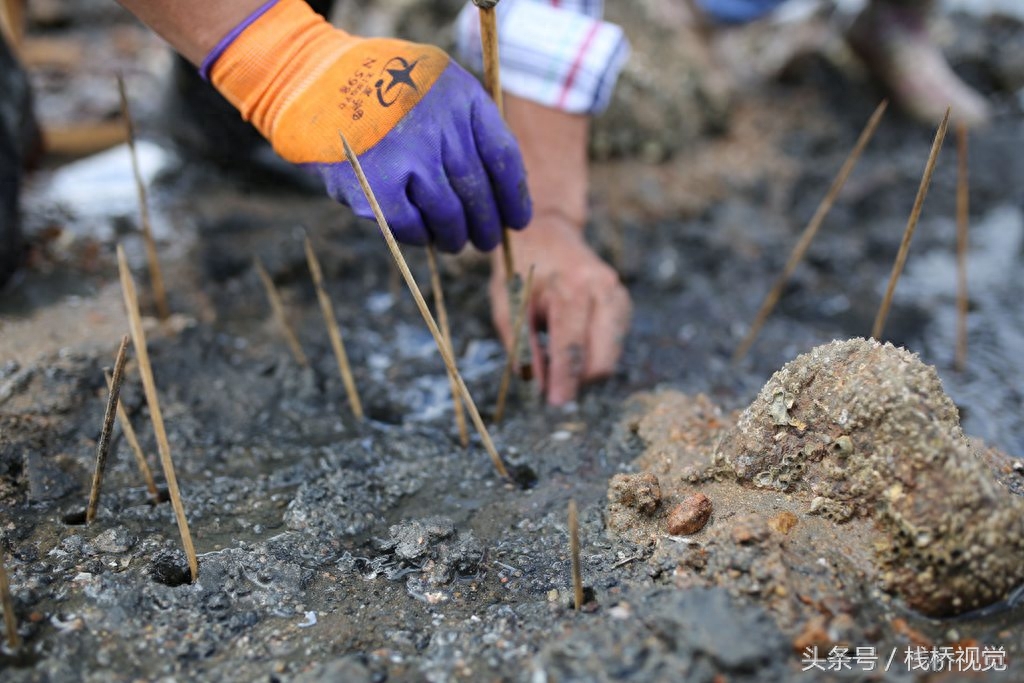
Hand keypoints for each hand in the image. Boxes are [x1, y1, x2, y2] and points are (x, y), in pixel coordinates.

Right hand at [204, 0, 530, 251]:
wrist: (315, 85)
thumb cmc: (384, 89)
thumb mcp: (438, 84)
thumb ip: (470, 124)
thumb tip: (502, 190)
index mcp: (462, 99)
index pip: (504, 159)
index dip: (515, 197)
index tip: (518, 220)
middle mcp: (441, 128)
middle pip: (478, 193)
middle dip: (487, 225)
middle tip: (487, 241)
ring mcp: (410, 160)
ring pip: (449, 217)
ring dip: (455, 237)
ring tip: (454, 242)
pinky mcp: (377, 189)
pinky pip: (411, 227)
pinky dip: (420, 237)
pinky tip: (422, 236)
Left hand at [490, 216, 631, 404]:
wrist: (545, 232)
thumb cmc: (521, 269)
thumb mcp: (508, 306)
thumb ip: (523, 348)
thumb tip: (538, 389)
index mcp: (572, 287)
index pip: (572, 347)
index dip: (564, 380)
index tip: (555, 404)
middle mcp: (603, 289)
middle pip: (601, 360)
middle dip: (578, 380)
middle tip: (553, 388)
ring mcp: (618, 295)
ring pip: (611, 357)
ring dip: (586, 369)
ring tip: (558, 359)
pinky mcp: (624, 303)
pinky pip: (613, 345)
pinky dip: (594, 354)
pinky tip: (572, 341)